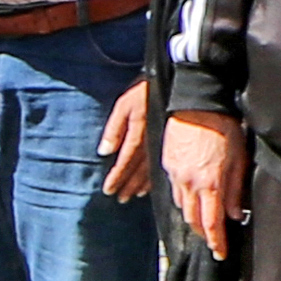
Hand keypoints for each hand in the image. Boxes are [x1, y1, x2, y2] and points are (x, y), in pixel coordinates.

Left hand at [99, 74, 159, 204]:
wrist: (176, 82)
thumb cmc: (144, 91)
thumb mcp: (124, 105)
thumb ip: (113, 129)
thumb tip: (103, 151)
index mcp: (138, 134)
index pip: (125, 161)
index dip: (117, 177)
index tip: (109, 190)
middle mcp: (151, 143)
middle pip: (137, 170)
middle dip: (127, 185)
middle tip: (120, 198)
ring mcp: (163, 144)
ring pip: (151, 170)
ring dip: (141, 185)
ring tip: (133, 195)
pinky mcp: (171, 142)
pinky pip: (163, 164)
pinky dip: (155, 178)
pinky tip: (151, 185)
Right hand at [162, 106, 245, 260]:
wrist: (197, 103)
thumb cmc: (224, 127)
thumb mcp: (238, 159)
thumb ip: (235, 189)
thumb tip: (234, 215)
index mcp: (208, 183)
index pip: (211, 223)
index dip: (216, 242)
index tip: (220, 254)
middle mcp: (188, 183)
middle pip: (193, 219)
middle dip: (203, 234)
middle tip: (214, 242)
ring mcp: (175, 174)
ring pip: (182, 206)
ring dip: (193, 217)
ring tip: (204, 222)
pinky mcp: (167, 164)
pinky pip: (175, 190)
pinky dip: (184, 200)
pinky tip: (192, 199)